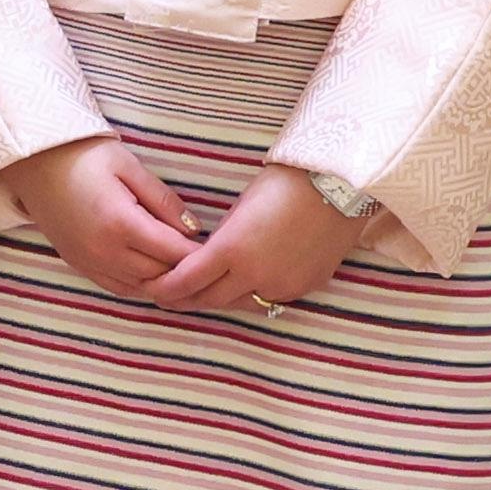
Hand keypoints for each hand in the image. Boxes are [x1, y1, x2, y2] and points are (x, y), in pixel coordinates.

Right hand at [12, 133, 199, 297]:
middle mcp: (104, 251)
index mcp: (121, 224)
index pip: (175, 252)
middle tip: (208, 258)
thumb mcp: (129, 167)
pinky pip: (119, 287)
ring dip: (165, 279)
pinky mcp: (78, 264)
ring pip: (142, 287)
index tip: (220, 248)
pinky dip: (141, 284)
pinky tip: (153, 271)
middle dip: (187, 269)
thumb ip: (163, 200)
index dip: (201, 254)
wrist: (33, 161)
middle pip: (161, 275)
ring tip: (184, 267)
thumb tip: (193, 228)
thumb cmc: (84, 156)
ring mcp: (89, 262)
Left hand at [150, 160, 369, 318]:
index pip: (186, 281)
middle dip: (186, 300)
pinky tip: (242, 288)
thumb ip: (222, 239)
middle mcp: (255, 275)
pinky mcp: (305, 287)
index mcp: (231, 250)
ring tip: (201, 296)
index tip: (153, 290)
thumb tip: (210, 257)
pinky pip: (270, 299)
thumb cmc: (284, 185)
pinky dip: (252, 295)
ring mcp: (282, 285)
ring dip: (219, 300)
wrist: (337, 186)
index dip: (166, 289)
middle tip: (169, 298)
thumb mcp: (240, 209)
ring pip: (241, 304)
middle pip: (209, 299)